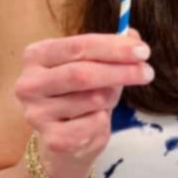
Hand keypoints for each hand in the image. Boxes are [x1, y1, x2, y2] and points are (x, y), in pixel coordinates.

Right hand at [14, 28, 153, 177]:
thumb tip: (134, 36)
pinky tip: (94, 121)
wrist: (64, 141)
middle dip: (121, 71)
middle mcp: (29, 83)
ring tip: (108, 99)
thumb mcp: (94, 67)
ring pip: (93, 99)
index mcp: (37, 55)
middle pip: (82, 73)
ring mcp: (36, 113)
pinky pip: (94, 125)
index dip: (113, 47)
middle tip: (148, 73)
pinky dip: (104, 121)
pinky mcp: (52, 139)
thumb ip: (112, 51)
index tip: (143, 51)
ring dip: (111, 98)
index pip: (78, 46)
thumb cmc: (79, 95)